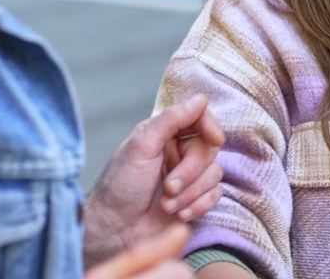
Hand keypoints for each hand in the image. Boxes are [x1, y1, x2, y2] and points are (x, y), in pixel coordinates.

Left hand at [82, 94, 224, 267]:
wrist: (114, 230)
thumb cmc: (120, 186)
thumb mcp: (141, 146)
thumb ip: (171, 119)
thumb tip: (200, 99)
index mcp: (164, 134)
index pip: (199, 119)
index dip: (210, 127)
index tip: (214, 139)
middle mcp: (177, 152)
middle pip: (209, 149)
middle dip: (190, 171)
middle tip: (168, 186)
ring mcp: (187, 177)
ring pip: (214, 174)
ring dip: (190, 193)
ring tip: (166, 204)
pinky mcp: (194, 200)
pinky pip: (215, 196)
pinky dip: (198, 206)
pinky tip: (177, 214)